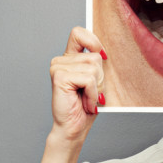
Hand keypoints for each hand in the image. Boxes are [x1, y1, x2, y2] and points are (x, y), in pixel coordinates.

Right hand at [49, 27, 107, 143]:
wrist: (73, 128)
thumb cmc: (84, 108)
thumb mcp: (96, 82)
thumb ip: (97, 65)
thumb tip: (104, 53)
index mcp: (69, 59)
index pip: (78, 33)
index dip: (93, 41)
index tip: (102, 56)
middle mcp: (61, 61)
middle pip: (94, 56)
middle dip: (100, 78)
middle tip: (90, 93)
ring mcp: (58, 67)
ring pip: (93, 67)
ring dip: (96, 88)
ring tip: (87, 99)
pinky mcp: (60, 76)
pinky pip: (88, 79)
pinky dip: (92, 93)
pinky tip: (85, 103)